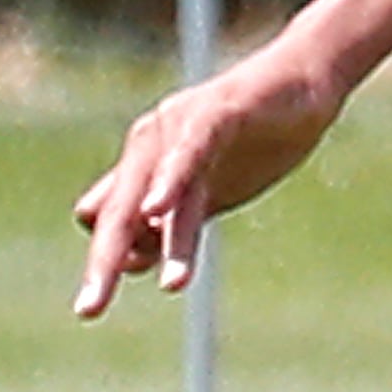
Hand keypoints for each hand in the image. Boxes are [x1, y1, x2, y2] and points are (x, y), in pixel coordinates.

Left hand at [71, 39, 346, 316]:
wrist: (303, 81)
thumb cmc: (253, 137)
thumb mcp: (205, 191)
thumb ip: (169, 220)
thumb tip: (132, 262)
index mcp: (145, 166)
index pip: (107, 219)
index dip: (108, 258)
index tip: (104, 302)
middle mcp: (150, 146)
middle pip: (116, 212)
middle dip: (103, 264)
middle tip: (88, 311)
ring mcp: (179, 128)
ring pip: (157, 194)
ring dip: (160, 242)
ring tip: (173, 287)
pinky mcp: (216, 113)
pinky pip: (188, 151)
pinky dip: (172, 180)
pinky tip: (159, 209)